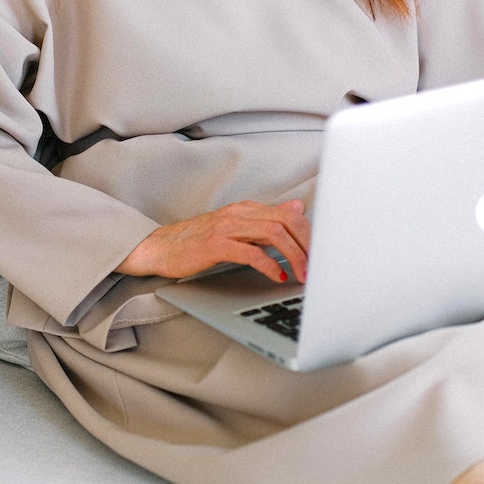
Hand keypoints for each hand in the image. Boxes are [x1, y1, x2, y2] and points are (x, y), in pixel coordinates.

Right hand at [116, 199, 309, 283]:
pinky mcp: (215, 245)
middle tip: (319, 268)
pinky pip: (249, 252)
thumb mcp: (237, 227)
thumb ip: (267, 219)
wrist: (160, 247)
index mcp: (247, 209)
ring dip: (294, 256)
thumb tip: (298, 207)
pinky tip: (277, 277)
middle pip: (287, 221)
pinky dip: (268, 264)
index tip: (323, 254)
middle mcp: (240, 213)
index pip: (290, 213)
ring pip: (273, 234)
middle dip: (308, 244)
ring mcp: (227, 227)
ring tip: (303, 275)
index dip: (310, 232)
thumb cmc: (198, 242)